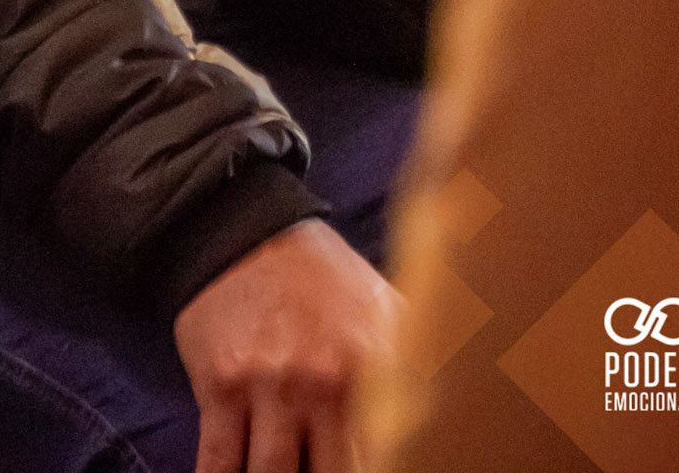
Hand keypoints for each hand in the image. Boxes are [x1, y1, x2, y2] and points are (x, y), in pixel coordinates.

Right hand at [173, 218, 397, 472]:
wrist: (244, 230)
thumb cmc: (320, 276)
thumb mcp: (383, 302)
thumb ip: (420, 353)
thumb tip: (461, 388)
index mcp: (372, 361)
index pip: (390, 450)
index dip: (385, 464)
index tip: (375, 464)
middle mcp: (322, 379)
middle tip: (326, 466)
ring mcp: (268, 385)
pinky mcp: (219, 386)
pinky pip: (217, 462)